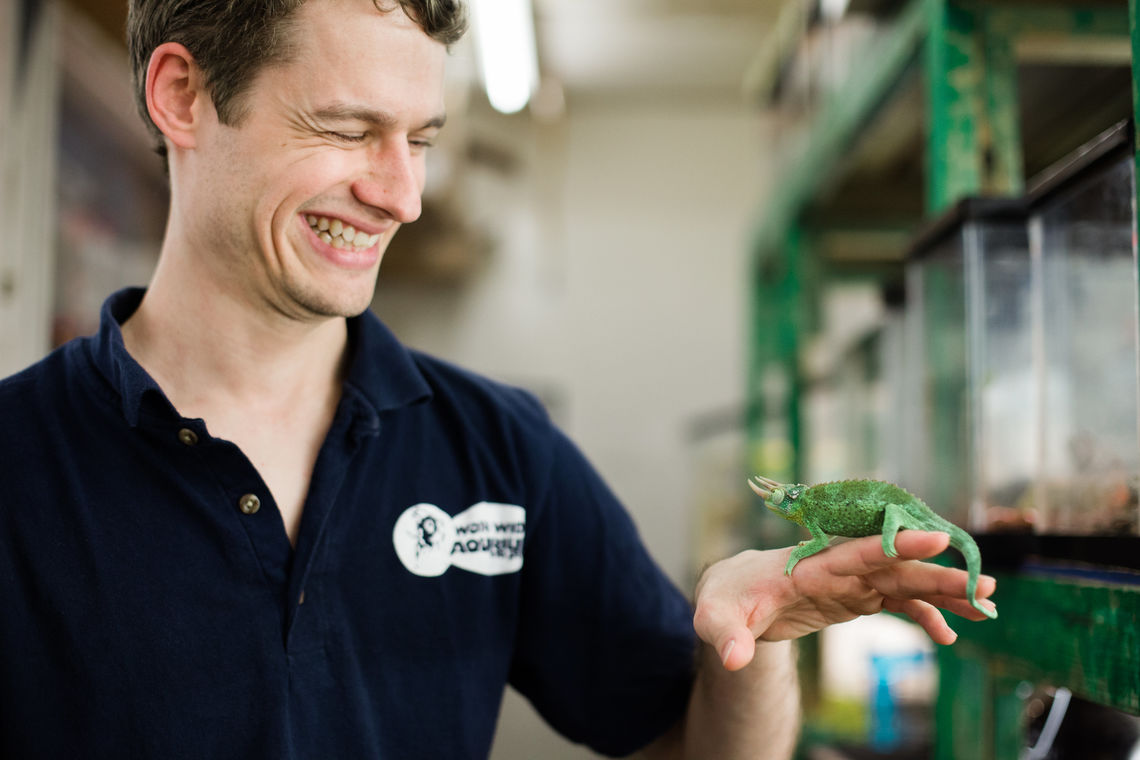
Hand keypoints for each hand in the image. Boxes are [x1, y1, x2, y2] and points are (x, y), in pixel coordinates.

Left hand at [692, 531, 996, 670]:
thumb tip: (732, 659)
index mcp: (809, 565)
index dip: (898, 545)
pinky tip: (948, 633)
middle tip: (985, 585)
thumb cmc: (723, 599)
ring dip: (942, 593)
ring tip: (985, 605)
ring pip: (903, 584)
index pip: (859, 551)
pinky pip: (896, 605)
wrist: (733, 592)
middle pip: (895, 568)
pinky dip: (922, 616)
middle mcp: (837, 567)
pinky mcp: (853, 597)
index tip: (937, 537)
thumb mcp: (714, 617)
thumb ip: (725, 635)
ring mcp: (849, 582)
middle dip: (938, 575)